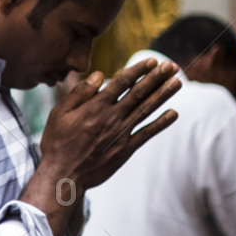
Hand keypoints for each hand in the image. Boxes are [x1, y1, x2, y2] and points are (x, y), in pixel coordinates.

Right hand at [37, 57, 182, 193]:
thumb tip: (99, 75)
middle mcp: (112, 117)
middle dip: (156, 78)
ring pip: (146, 110)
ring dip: (163, 95)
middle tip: (172, 66)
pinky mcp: (126, 149)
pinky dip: (161, 123)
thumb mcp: (59, 114)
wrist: (64, 175)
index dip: (138, 70)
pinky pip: (147, 133)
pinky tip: (173, 113)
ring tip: (177, 83)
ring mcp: (121, 134)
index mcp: (95, 107)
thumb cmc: (57, 143)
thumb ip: (79, 93)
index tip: (152, 61)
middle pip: (139, 93)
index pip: (121, 83)